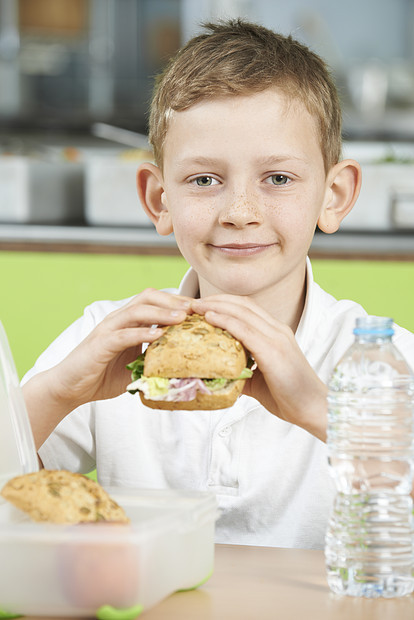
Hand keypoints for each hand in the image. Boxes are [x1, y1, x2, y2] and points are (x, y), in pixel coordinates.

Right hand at [24, 289, 191, 448]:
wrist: (70, 387)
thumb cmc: (102, 375)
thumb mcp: (136, 364)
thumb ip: (154, 357)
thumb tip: (184, 362)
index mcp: (128, 322)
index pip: (155, 302)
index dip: (178, 302)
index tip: (200, 310)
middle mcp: (119, 320)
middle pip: (148, 297)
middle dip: (173, 301)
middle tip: (195, 309)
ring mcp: (109, 330)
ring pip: (137, 310)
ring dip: (162, 312)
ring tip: (182, 317)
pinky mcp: (101, 344)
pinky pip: (124, 334)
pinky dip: (143, 333)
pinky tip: (160, 335)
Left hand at [191, 295, 327, 440]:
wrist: (313, 409)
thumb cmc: (288, 396)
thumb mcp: (258, 381)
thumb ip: (239, 373)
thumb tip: (216, 376)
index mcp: (276, 333)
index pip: (247, 307)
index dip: (223, 302)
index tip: (201, 305)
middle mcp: (277, 330)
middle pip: (242, 304)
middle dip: (215, 299)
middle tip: (192, 303)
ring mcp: (276, 338)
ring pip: (242, 312)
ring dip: (215, 306)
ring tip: (195, 307)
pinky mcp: (273, 351)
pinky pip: (245, 329)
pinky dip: (225, 320)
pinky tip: (209, 318)